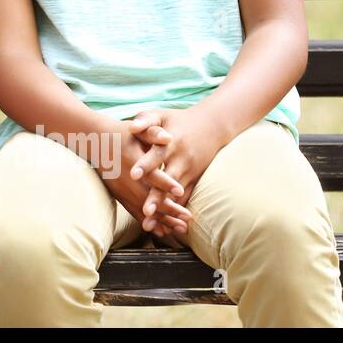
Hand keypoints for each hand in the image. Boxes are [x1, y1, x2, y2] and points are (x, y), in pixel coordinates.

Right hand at [101, 120, 191, 238]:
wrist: (94, 141)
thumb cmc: (121, 133)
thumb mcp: (137, 130)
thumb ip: (153, 133)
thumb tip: (168, 137)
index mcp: (133, 159)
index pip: (151, 173)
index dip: (165, 182)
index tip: (180, 191)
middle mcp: (126, 177)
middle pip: (149, 196)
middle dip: (169, 208)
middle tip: (187, 217)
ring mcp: (121, 188)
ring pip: (142, 207)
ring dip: (162, 220)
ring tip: (181, 229)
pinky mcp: (119, 195)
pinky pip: (134, 211)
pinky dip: (148, 222)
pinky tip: (162, 231)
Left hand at [128, 108, 226, 236]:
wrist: (211, 126)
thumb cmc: (178, 120)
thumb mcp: (161, 115)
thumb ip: (145, 120)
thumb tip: (131, 126)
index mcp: (170, 143)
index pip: (156, 155)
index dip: (145, 165)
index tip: (133, 174)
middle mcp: (180, 160)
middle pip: (166, 181)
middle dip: (156, 197)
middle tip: (145, 211)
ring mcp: (189, 172)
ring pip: (175, 195)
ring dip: (163, 211)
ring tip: (149, 225)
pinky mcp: (193, 180)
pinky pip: (185, 199)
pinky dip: (176, 212)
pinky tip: (165, 228)